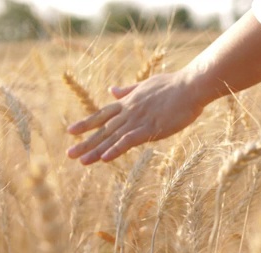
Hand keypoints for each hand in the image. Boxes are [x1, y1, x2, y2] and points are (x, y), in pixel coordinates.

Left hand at [66, 71, 205, 164]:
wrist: (191, 85)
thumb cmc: (174, 85)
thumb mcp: (147, 84)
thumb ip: (128, 90)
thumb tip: (111, 90)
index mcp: (129, 102)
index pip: (103, 114)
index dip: (86, 123)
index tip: (71, 131)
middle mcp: (129, 111)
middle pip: (104, 129)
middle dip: (86, 142)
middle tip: (69, 154)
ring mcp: (139, 120)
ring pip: (113, 137)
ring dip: (96, 150)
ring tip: (81, 161)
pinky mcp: (151, 128)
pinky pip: (130, 140)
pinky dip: (117, 149)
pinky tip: (105, 158)